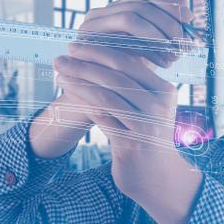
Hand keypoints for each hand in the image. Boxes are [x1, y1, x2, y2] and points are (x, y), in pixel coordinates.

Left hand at [53, 0, 194, 198]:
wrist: (157, 178)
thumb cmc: (146, 136)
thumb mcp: (148, 106)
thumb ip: (133, 84)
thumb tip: (102, 52)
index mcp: (164, 91)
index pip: (130, 62)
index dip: (101, 51)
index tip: (78, 45)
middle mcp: (159, 106)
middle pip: (116, 76)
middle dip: (85, 64)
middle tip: (62, 57)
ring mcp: (146, 125)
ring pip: (106, 95)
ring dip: (78, 82)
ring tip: (59, 74)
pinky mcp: (131, 143)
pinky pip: (101, 116)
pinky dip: (81, 102)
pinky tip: (67, 95)